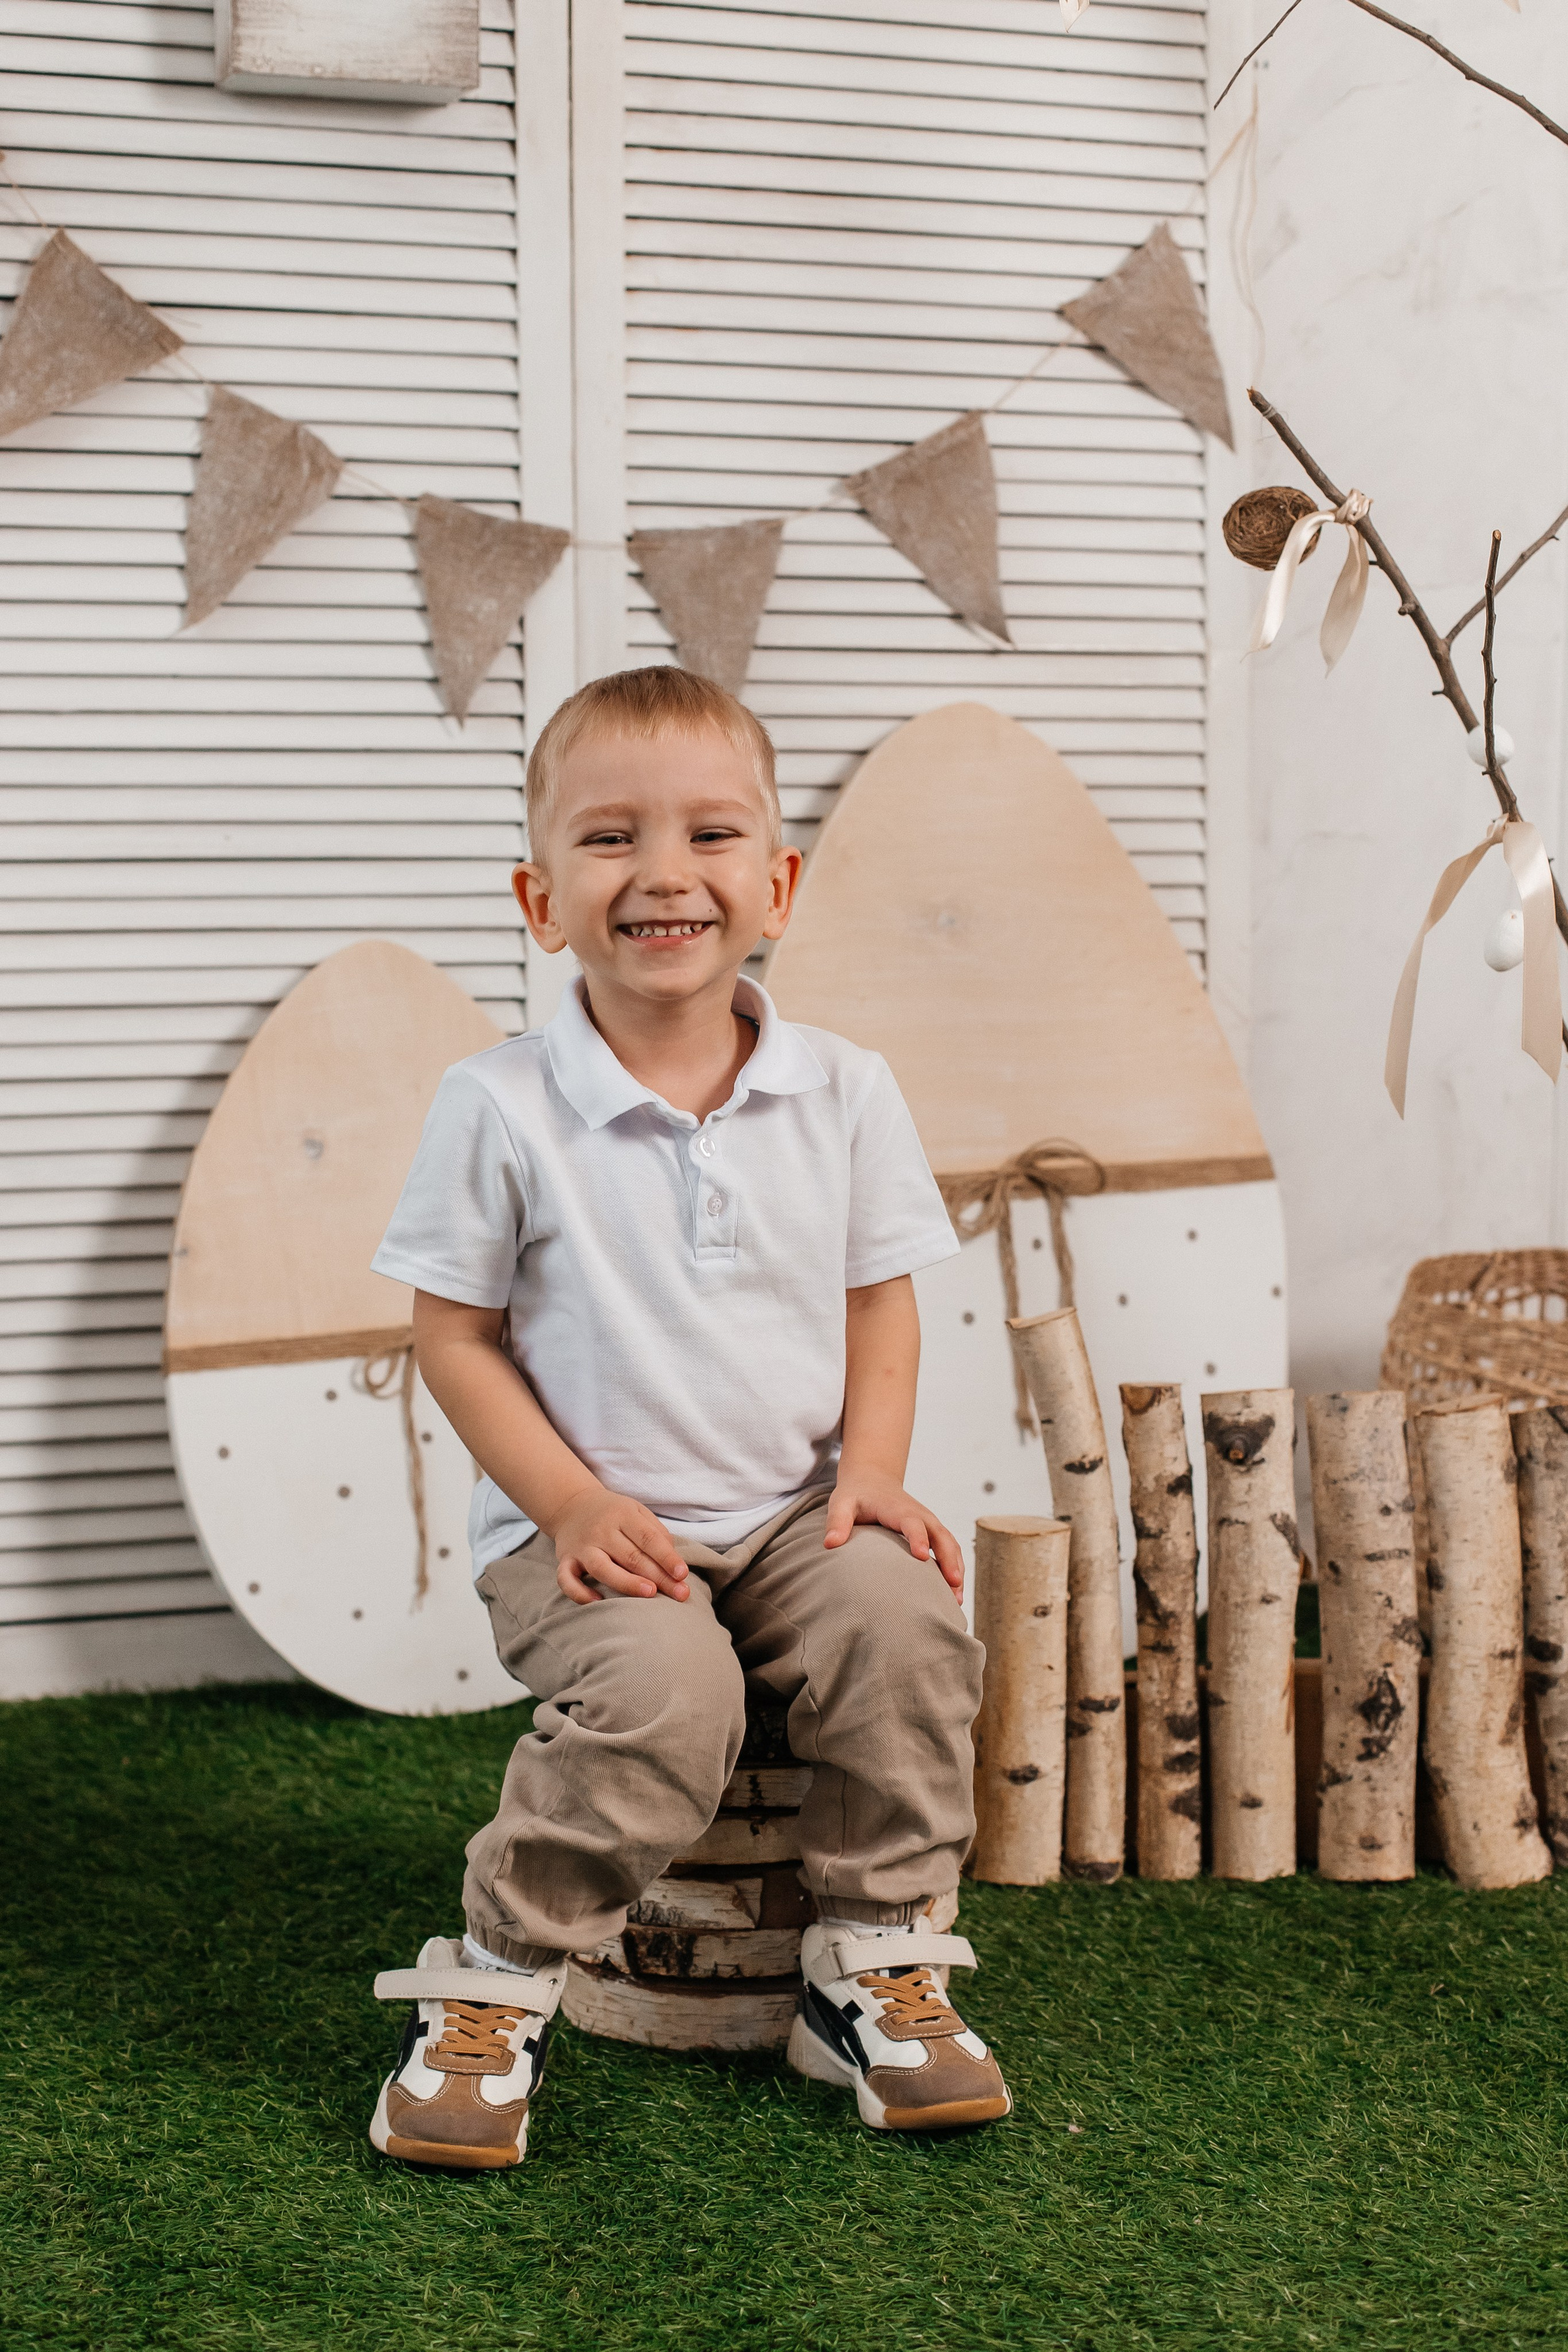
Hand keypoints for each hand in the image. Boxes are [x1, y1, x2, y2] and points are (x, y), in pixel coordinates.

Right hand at [549, 1483, 690, 1605]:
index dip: (667, 1557)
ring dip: (627, 1582)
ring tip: (650, 1593)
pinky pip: (567, 1579)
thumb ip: (655, 1532)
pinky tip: (597, 1601)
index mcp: (622, 1515)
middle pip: (631, 1556)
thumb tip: (673, 1560)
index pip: (648, 1538)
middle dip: (658, 1577)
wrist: (571, 1504)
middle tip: (680, 1594)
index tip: (682, 1574)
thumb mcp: (636, 1511)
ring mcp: (582, 1546)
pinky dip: (580, 1592)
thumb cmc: (613, 1513)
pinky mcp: (565, 1560)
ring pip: (602, 1568)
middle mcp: (601, 1530)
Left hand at [823, 1463, 964, 1597]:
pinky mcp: (932, 1532)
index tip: (922, 1557)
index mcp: (898, 1508)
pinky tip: (954, 1593)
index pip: (912, 1522)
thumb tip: (830, 1544)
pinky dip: (955, 1568)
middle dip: (949, 1558)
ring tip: (957, 1599)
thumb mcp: (842, 1503)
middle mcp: (920, 1515)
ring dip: (956, 1568)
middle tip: (953, 1584)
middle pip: (941, 1535)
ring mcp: (929, 1523)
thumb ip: (837, 1522)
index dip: (919, 1538)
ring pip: (950, 1544)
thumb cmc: (856, 1494)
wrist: (872, 1479)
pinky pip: (949, 1549)